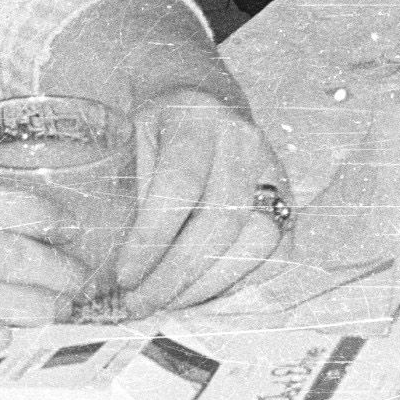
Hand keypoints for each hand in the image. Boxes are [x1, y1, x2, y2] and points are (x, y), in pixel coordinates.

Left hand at [106, 86, 285, 318]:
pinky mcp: (286, 192)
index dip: (153, 239)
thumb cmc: (156, 124)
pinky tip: (207, 293)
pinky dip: (244, 278)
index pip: (180, 186)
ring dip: (211, 282)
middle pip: (219, 219)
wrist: (202, 94)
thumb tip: (113, 270)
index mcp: (196, 118)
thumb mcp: (131, 142)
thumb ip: (132, 195)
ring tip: (171, 302)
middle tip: (142, 304)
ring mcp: (271, 166)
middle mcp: (242, 140)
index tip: (126, 278)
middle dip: (177, 273)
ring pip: (255, 237)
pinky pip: (278, 247)